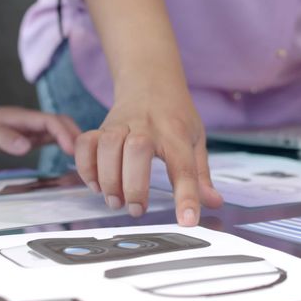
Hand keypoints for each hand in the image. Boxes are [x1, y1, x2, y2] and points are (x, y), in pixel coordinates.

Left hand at [0, 106, 80, 155]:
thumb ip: (1, 137)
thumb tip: (26, 146)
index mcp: (21, 117)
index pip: (51, 121)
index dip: (65, 134)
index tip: (73, 151)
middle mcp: (29, 121)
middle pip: (62, 123)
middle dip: (77, 136)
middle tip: (88, 158)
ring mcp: (30, 128)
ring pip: (60, 130)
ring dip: (74, 141)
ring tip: (85, 159)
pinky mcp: (28, 136)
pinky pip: (52, 138)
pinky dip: (65, 145)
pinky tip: (71, 157)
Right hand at [74, 81, 222, 226]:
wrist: (150, 79)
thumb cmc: (174, 114)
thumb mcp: (195, 139)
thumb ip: (200, 174)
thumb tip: (214, 202)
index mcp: (177, 133)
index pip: (185, 167)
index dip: (187, 196)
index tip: (187, 221)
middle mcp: (148, 126)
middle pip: (137, 150)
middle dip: (134, 186)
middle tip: (136, 210)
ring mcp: (122, 123)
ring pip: (108, 146)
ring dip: (108, 179)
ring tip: (115, 201)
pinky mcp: (102, 125)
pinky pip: (86, 143)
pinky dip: (86, 166)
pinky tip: (96, 184)